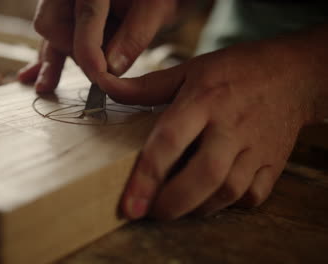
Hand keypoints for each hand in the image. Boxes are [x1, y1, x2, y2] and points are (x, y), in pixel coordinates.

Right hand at [18, 0, 177, 92]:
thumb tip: (112, 69)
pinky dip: (47, 59)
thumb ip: (134, 35)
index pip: (87, 15)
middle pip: (53, 22)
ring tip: (45, 87)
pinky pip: (51, 38)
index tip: (102, 78)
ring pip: (49, 34)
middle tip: (100, 70)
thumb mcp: (155, 6)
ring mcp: (63, 2)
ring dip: (53, 62)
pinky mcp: (64, 15)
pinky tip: (34, 78)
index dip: (91, 51)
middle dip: (74, 51)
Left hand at [97, 35, 325, 219]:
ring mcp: (256, 147)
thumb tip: (106, 87)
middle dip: (173, 202)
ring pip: (228, 191)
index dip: (147, 175)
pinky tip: (213, 199)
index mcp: (204, 100)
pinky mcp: (274, 162)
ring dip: (198, 207)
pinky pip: (253, 195)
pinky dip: (231, 205)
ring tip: (176, 207)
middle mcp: (231, 126)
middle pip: (203, 175)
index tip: (130, 202)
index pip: (170, 140)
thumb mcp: (190, 70)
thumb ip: (146, 86)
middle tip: (150, 213)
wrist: (292, 75)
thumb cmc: (234, 71)